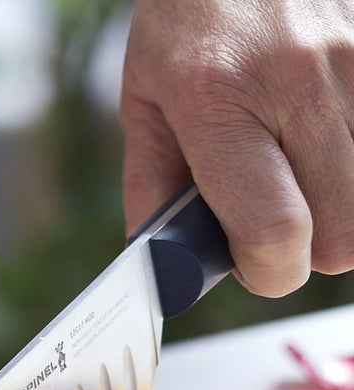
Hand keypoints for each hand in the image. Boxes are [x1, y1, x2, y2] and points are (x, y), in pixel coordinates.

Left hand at [120, 0, 353, 295]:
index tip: (254, 265)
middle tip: (274, 221)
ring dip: (339, 210)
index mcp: (217, 100)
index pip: (274, 232)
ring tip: (300, 174)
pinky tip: (327, 144)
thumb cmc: (187, 20)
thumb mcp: (146, 102)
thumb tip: (166, 264)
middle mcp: (299, 81)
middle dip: (306, 251)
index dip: (269, 273)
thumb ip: (151, 188)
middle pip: (341, 238)